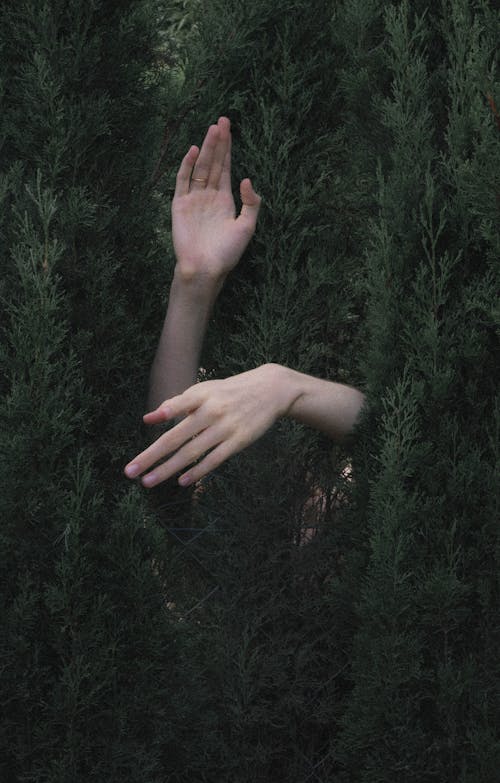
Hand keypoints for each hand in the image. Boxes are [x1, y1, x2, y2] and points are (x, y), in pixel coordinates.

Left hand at [124, 365, 294, 488]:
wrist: (271, 390)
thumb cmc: (230, 391)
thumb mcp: (205, 390)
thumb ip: (178, 403)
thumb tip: (149, 418)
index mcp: (201, 396)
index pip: (180, 405)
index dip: (165, 412)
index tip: (147, 422)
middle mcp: (212, 411)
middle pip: (176, 437)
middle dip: (151, 456)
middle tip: (130, 472)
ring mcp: (225, 428)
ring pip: (191, 453)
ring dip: (168, 469)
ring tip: (148, 481)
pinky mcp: (239, 441)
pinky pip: (214, 460)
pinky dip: (197, 471)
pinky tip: (181, 481)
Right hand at [172, 116, 260, 280]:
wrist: (205, 268)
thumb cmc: (226, 253)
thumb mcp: (247, 227)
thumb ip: (251, 203)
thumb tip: (247, 179)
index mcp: (224, 200)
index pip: (226, 168)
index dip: (228, 148)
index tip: (229, 129)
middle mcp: (209, 195)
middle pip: (214, 162)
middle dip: (218, 142)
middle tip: (222, 120)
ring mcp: (194, 198)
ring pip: (200, 167)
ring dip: (206, 149)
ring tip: (213, 129)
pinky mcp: (180, 204)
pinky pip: (183, 180)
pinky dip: (187, 165)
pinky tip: (194, 151)